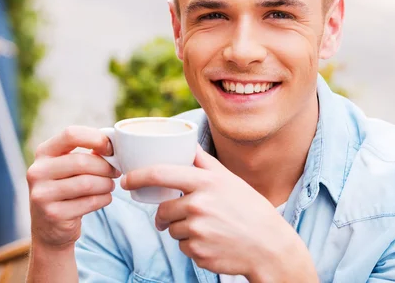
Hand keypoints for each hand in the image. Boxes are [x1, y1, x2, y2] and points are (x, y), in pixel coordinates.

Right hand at [27, 126, 120, 249]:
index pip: (71, 134)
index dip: (96, 139)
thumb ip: (87, 153)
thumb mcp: (68, 167)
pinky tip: (104, 198)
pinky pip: (90, 202)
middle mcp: (37, 171)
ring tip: (110, 185)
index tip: (110, 148)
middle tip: (115, 171)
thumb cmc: (66, 188)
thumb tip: (113, 143)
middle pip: (82, 161)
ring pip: (88, 183)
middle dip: (106, 166)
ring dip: (106, 184)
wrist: (49, 227)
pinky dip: (104, 199)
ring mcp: (42, 194)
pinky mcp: (53, 214)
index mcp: (43, 152)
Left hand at [121, 147, 316, 280]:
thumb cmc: (248, 208)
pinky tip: (212, 241)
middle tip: (181, 214)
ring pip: (172, 230)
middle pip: (163, 209)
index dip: (137, 177)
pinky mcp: (198, 252)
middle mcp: (199, 205)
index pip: (159, 174)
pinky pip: (183, 247)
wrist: (269, 246)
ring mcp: (197, 230)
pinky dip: (192, 245)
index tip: (126, 181)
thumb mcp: (228, 179)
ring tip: (208, 228)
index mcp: (205, 182)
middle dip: (167, 213)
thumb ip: (204, 162)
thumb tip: (186, 142)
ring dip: (181, 230)